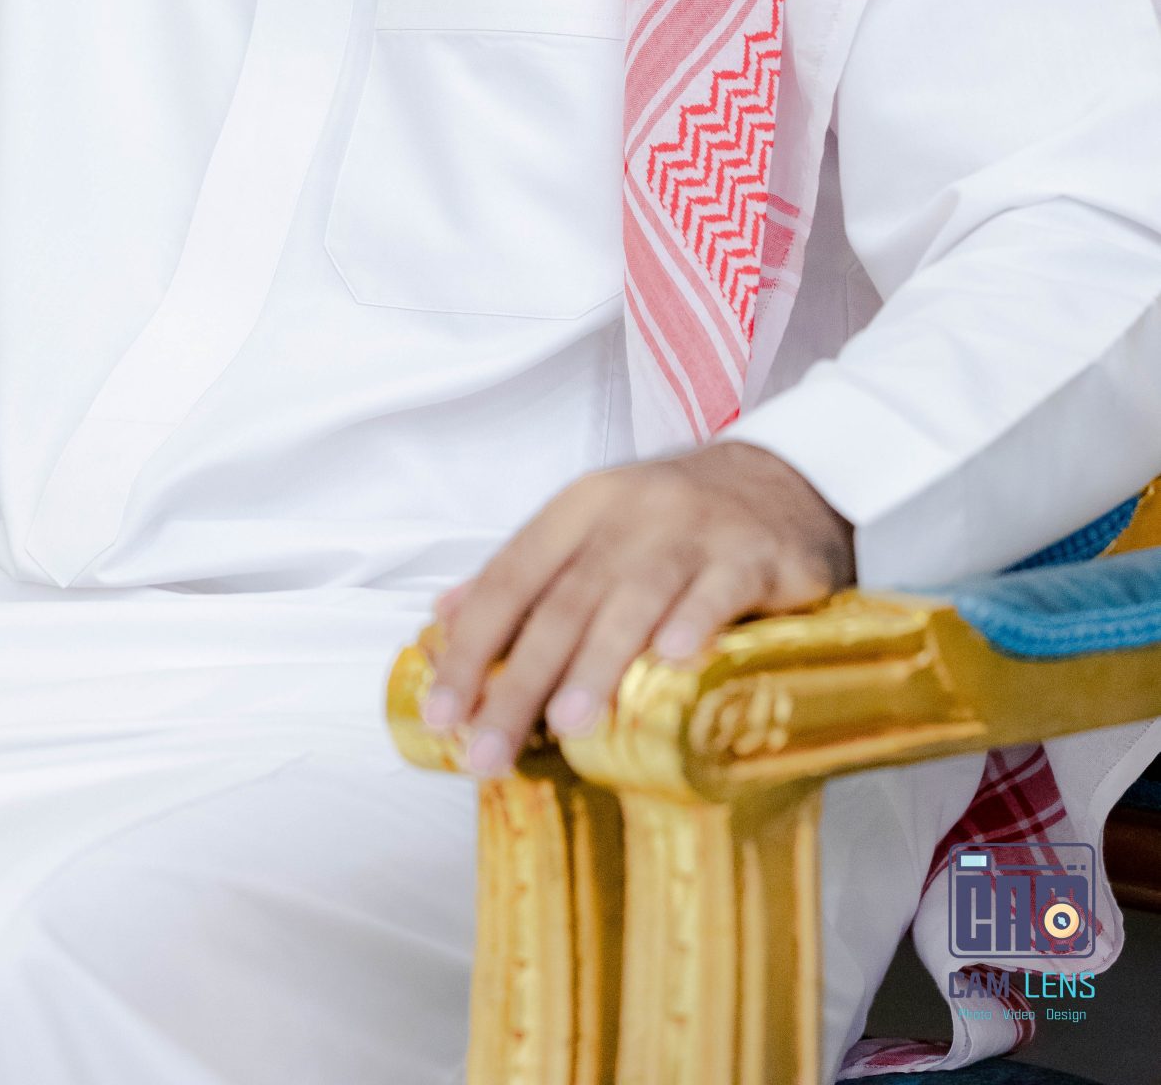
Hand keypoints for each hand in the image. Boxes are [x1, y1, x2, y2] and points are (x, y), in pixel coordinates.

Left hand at [420, 441, 854, 777]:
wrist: (785, 476)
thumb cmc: (674, 520)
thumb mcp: (593, 527)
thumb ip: (524, 573)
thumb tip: (443, 619)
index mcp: (579, 509)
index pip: (511, 579)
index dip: (471, 647)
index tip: (442, 714)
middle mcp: (628, 513)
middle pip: (563, 603)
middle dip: (519, 681)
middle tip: (486, 751)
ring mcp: (693, 531)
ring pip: (635, 596)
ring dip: (598, 661)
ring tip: (566, 725)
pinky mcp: (753, 554)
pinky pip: (719, 588)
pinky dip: (695, 620)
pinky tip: (672, 661)